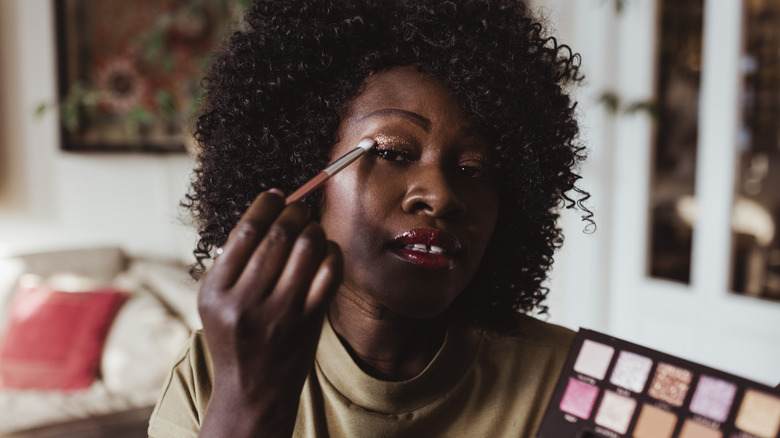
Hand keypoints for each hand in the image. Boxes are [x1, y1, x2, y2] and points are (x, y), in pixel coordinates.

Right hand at [198, 190, 342, 437]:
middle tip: (300, 206)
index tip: (276, 195)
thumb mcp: (215, 302)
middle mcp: (246, 301)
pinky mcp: (309, 322)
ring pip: (307, 249)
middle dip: (294, 212)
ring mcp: (280, 313)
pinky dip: (332, 253)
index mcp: (216, 292)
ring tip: (312, 228)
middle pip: (278, 235)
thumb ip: (232, 261)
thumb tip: (264, 212)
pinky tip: (326, 250)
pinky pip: (330, 273)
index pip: (246, 231)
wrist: (253, 389)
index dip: (266, 205)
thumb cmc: (235, 337)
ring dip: (314, 229)